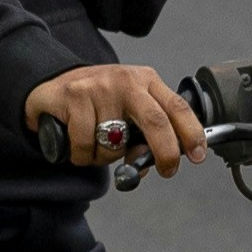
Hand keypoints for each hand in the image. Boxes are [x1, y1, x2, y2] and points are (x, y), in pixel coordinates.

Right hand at [24, 62, 209, 178]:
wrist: (53, 82)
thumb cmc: (97, 100)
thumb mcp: (127, 110)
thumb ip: (143, 135)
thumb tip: (150, 163)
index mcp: (146, 81)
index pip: (176, 106)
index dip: (191, 132)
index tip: (198, 154)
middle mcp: (126, 81)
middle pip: (156, 120)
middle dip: (166, 151)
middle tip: (167, 170)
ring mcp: (100, 87)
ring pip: (115, 143)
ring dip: (106, 158)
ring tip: (96, 144)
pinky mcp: (74, 96)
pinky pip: (85, 145)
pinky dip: (82, 155)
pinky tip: (76, 142)